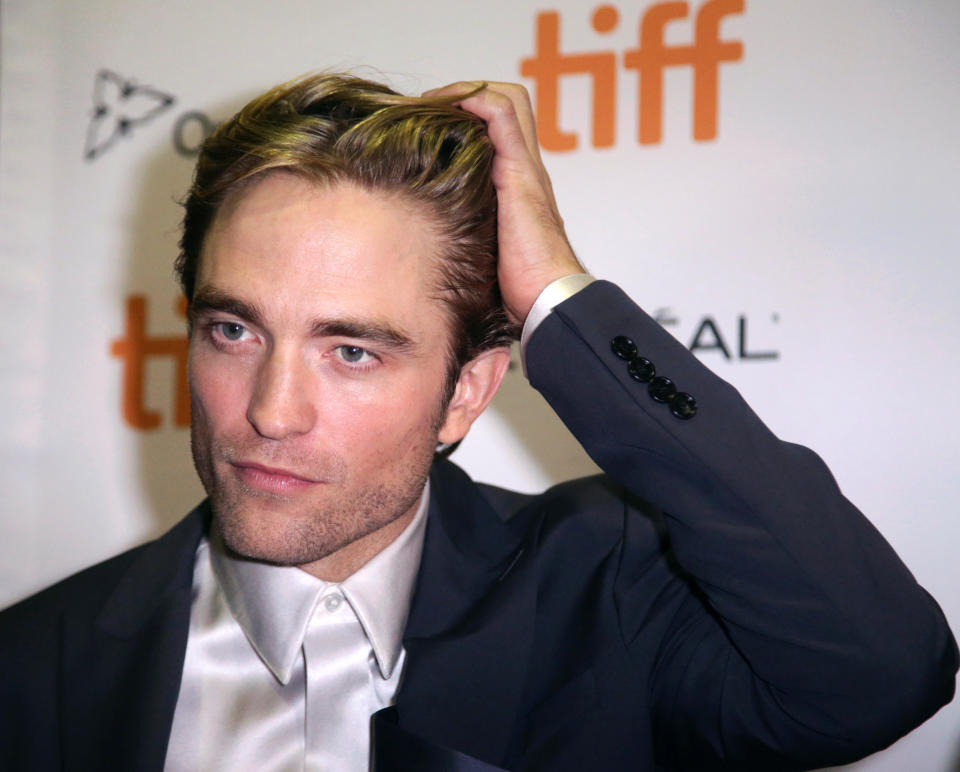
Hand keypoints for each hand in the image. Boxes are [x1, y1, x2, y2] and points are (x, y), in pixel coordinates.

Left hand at [422, 81, 585, 325]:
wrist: (547, 299)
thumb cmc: (518, 291)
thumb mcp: (481, 256)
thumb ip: (466, 242)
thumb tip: (425, 254)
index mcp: (517, 189)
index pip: (499, 131)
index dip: (465, 117)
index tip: (426, 128)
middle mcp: (525, 170)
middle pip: (506, 104)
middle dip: (462, 97)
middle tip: (424, 111)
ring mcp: (525, 168)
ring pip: (505, 99)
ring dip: (463, 92)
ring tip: (428, 106)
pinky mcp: (519, 171)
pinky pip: (501, 113)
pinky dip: (473, 100)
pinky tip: (443, 110)